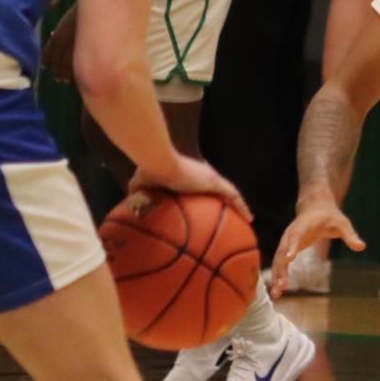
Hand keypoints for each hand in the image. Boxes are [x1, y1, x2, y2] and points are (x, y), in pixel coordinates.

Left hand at [42, 8, 77, 81]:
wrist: (92, 9)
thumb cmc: (79, 12)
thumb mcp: (65, 20)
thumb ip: (59, 29)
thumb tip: (53, 33)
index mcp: (58, 34)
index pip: (48, 51)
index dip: (46, 59)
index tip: (44, 66)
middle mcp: (63, 41)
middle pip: (56, 59)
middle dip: (56, 69)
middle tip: (57, 78)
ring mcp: (73, 45)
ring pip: (65, 63)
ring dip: (63, 73)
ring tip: (63, 80)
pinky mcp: (82, 47)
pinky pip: (76, 62)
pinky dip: (73, 71)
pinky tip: (73, 78)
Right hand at [129, 155, 249, 224]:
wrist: (157, 162)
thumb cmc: (149, 170)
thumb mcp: (140, 185)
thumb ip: (137, 194)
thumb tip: (129, 206)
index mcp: (186, 177)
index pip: (199, 187)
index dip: (206, 196)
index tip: (208, 206)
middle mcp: (201, 175)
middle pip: (218, 190)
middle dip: (225, 202)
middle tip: (231, 214)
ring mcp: (209, 177)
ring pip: (230, 194)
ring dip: (239, 206)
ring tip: (248, 218)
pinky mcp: (214, 181)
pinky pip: (233, 196)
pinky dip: (242, 206)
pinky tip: (250, 218)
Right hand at [270, 189, 365, 296]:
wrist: (315, 208)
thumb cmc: (330, 216)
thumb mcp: (342, 223)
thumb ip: (350, 235)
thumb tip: (361, 247)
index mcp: (303, 225)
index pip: (296, 235)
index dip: (292, 246)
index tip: (290, 258)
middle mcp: (290, 234)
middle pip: (283, 251)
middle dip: (281, 268)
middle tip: (282, 285)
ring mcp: (286, 241)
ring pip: (278, 259)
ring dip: (276, 275)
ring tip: (276, 293)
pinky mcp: (286, 249)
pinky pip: (280, 263)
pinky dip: (277, 275)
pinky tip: (278, 291)